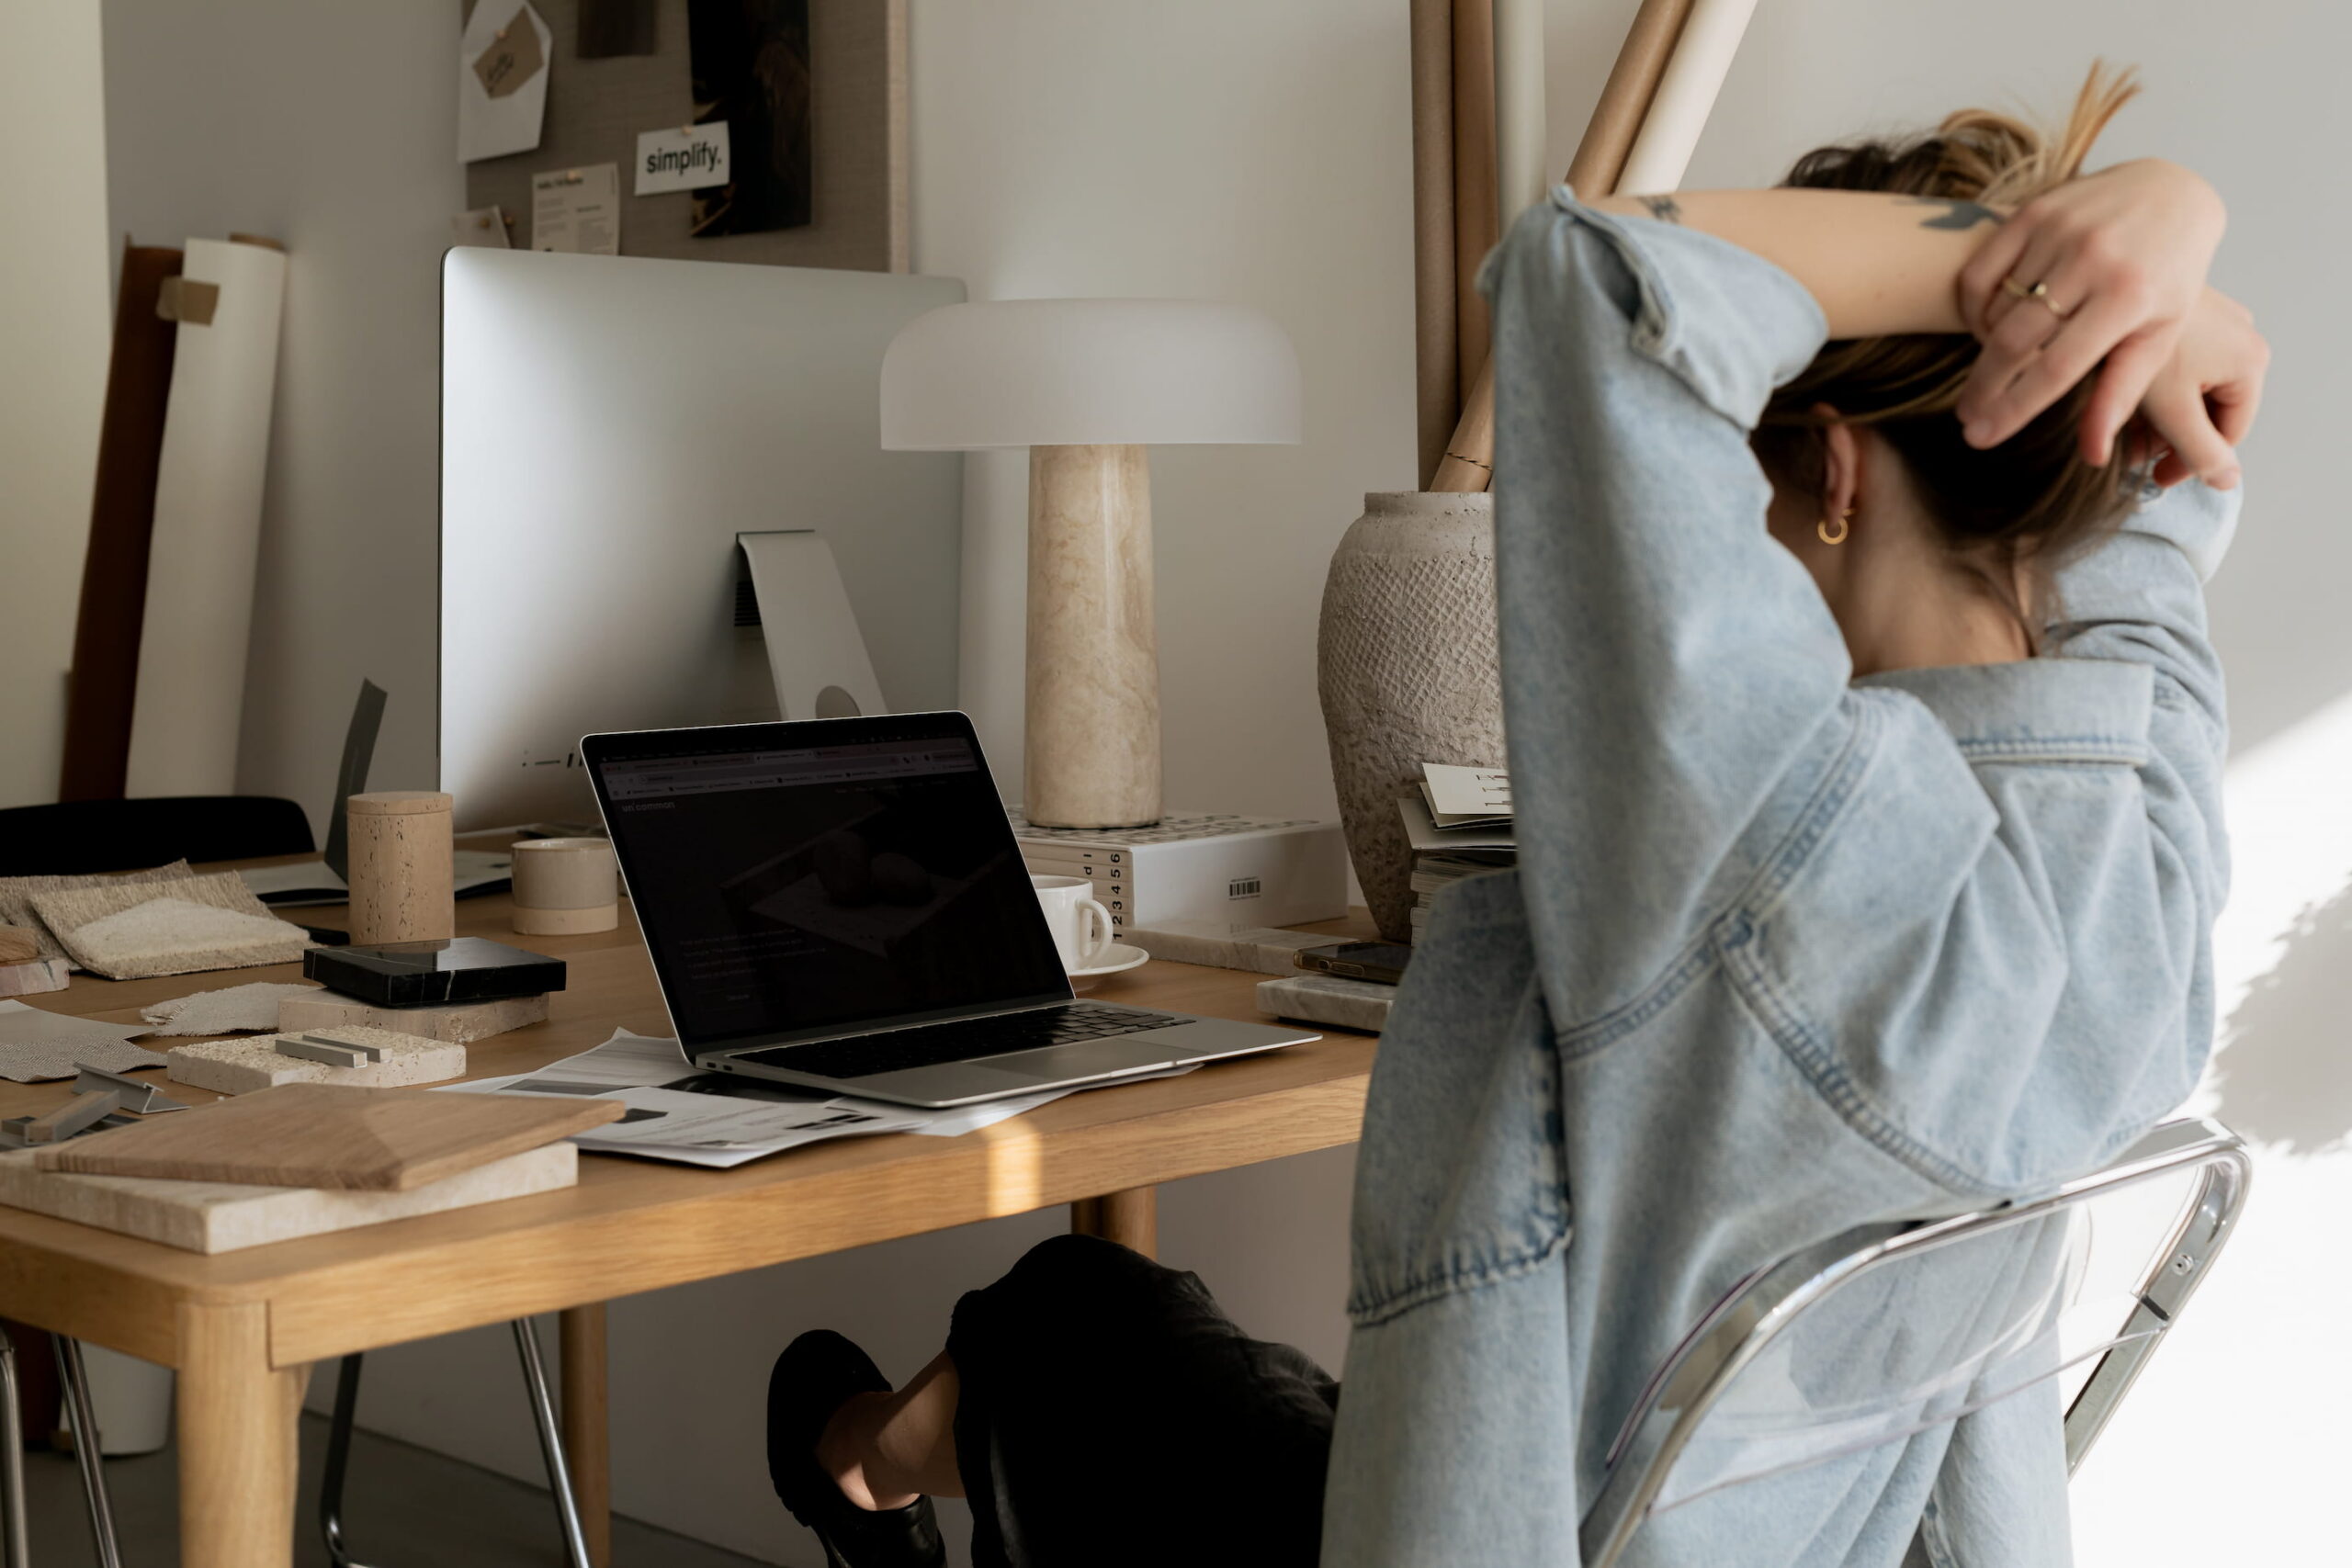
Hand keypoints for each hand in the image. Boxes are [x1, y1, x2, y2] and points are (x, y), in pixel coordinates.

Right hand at [1954, 160, 2224, 463]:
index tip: (1981, 438)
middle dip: (1982, 389)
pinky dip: (1973, 307)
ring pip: (1995, 310)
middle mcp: (2093, 260)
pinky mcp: (2034, 211)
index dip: (2014, 408)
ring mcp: (2060, 231)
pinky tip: (1985, 325)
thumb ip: (2121, 393)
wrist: (2171, 193)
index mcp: (2129, 297)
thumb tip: (2093, 455)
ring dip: (1984, 348)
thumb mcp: (2158, 336)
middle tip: (1965, 419)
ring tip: (1991, 369)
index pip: (2056, 368)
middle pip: (2015, 342)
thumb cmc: (2168, 276)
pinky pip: (1980, 272)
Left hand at [2127, 288, 2265, 489]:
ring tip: (2125, 434)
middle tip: (2134, 457)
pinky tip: (2126, 404)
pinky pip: (2181, 367)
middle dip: (2172, 439)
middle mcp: (2243, 338)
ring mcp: (2218, 324)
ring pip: (2193, 391)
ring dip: (2162, 419)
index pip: (2230, 433)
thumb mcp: (2172, 409)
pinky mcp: (2189, 316)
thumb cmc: (2139, 344)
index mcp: (2251, 361)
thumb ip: (2201, 450)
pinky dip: (2157, 390)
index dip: (2190, 462)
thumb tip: (2229, 483)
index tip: (2155, 477)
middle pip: (2211, 412)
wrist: (2104, 289)